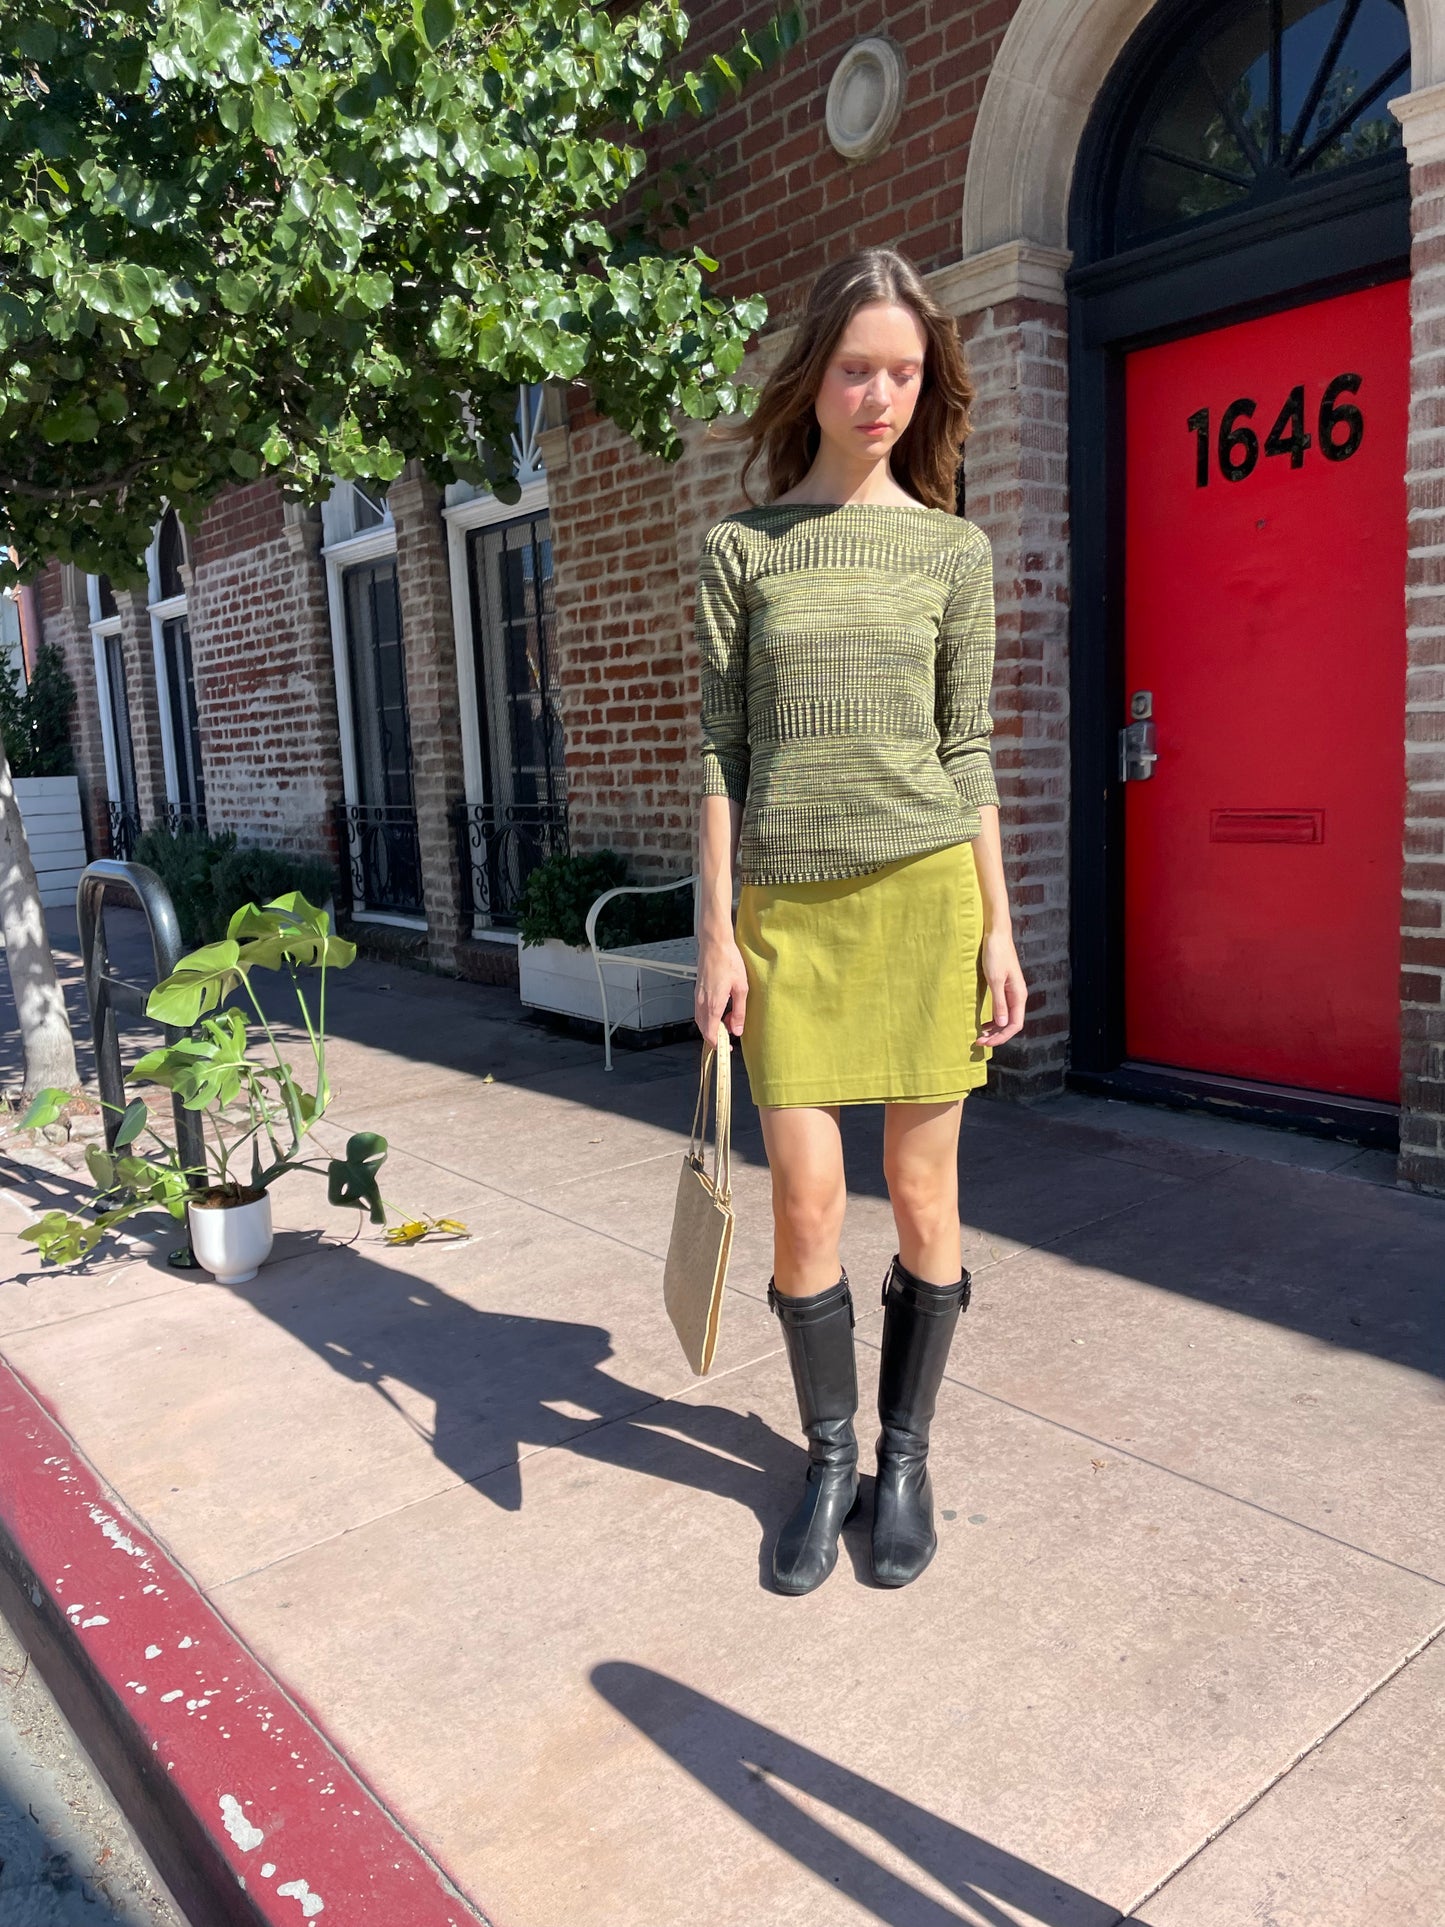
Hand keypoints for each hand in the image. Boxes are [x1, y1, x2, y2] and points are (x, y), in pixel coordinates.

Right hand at [696, 930, 747, 1045]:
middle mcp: (702, 1003)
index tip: (728, 1048)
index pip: (710, 1034)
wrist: (714, 944)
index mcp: (713, 1004)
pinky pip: (700, 1011)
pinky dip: (709, 1016)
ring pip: (701, 1020)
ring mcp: (698, 996)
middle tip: (731, 1034)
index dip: (718, 1044)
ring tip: (729, 1021)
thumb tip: (737, 1031)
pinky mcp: (698, 991)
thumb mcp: (741, 988)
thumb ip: (739, 1012)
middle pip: (704, 1029)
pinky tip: (722, 1010)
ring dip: (713, 1026)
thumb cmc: (729, 962)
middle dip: (716, 1036)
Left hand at [976, 927, 1026, 1046]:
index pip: (1014, 1025)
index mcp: (1019, 995)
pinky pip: (1002, 1009)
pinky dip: (994, 1019)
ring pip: (1006, 1018)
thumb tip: (1003, 1024)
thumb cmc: (996, 954)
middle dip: (997, 1036)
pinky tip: (984, 1022)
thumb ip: (999, 1002)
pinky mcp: (1004, 987)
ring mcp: (1011, 992)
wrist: (996, 935)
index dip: (1001, 1037)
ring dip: (995, 1029)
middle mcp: (1018, 996)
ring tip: (980, 1035)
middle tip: (978, 1042)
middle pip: (1011, 1024)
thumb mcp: (994, 980)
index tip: (985, 1042)